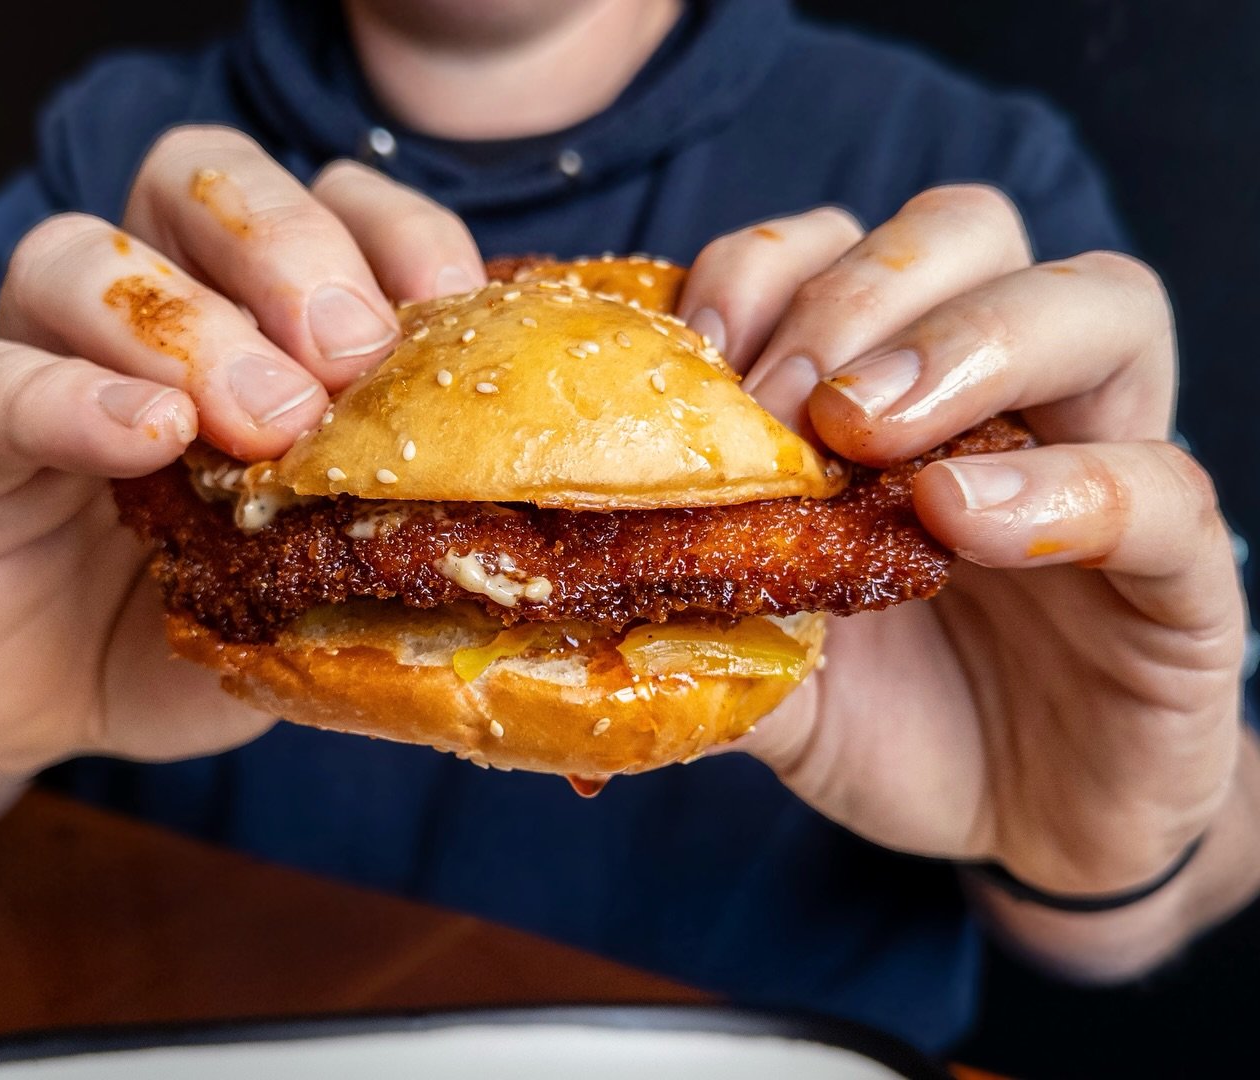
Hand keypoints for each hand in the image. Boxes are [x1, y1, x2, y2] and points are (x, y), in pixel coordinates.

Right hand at [0, 128, 487, 827]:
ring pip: (83, 255)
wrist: (65, 696)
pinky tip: (150, 437)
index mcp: (258, 311)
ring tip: (266, 421)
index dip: (396, 230)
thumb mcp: (331, 565)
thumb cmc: (217, 611)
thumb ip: (399, 514)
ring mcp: (50, 357)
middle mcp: (155, 304)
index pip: (328, 202)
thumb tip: (511, 497)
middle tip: (350, 357)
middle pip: (202, 180)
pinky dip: (75, 400)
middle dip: (290, 250)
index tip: (451, 301)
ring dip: (191, 324)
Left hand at [679, 187, 1250, 960]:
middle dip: (856, 296)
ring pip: (1101, 305)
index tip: (695, 354)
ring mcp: (1110, 464)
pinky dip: (1059, 486)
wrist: (1019, 827)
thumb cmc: (889, 718)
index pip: (843, 250)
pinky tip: (958, 517)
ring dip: (964, 344)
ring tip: (862, 434)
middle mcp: (1009, 396)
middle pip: (970, 231)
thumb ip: (697, 610)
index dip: (763, 273)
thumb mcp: (763, 661)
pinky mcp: (1185, 577)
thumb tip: (583, 589)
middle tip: (782, 409)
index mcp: (896, 391)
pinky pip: (1163, 489)